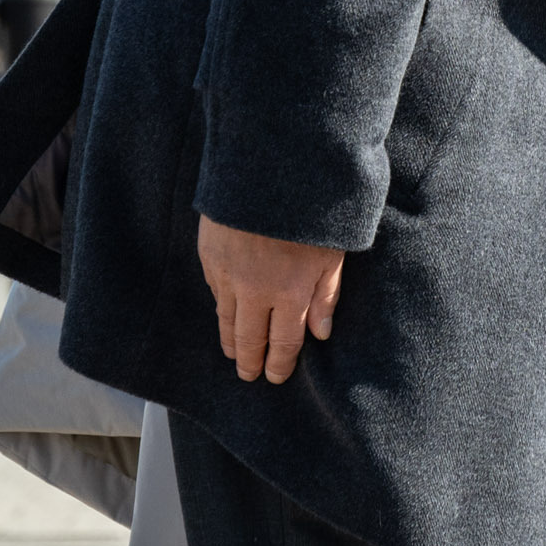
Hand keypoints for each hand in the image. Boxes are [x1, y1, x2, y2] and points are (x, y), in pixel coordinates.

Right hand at [196, 217, 345, 384]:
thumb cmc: (315, 208)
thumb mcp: (335, 251)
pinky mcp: (210, 254)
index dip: (279, 363)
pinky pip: (214, 290)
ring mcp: (228, 273)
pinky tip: (224, 312)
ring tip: (234, 353)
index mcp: (290, 292)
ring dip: (230, 339)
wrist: (270, 167)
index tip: (276, 378)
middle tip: (249, 375)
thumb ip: (326, 293)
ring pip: (226, 317)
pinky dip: (220, 306)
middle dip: (250, 360)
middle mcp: (255, 290)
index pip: (283, 342)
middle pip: (249, 337)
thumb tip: (320, 333)